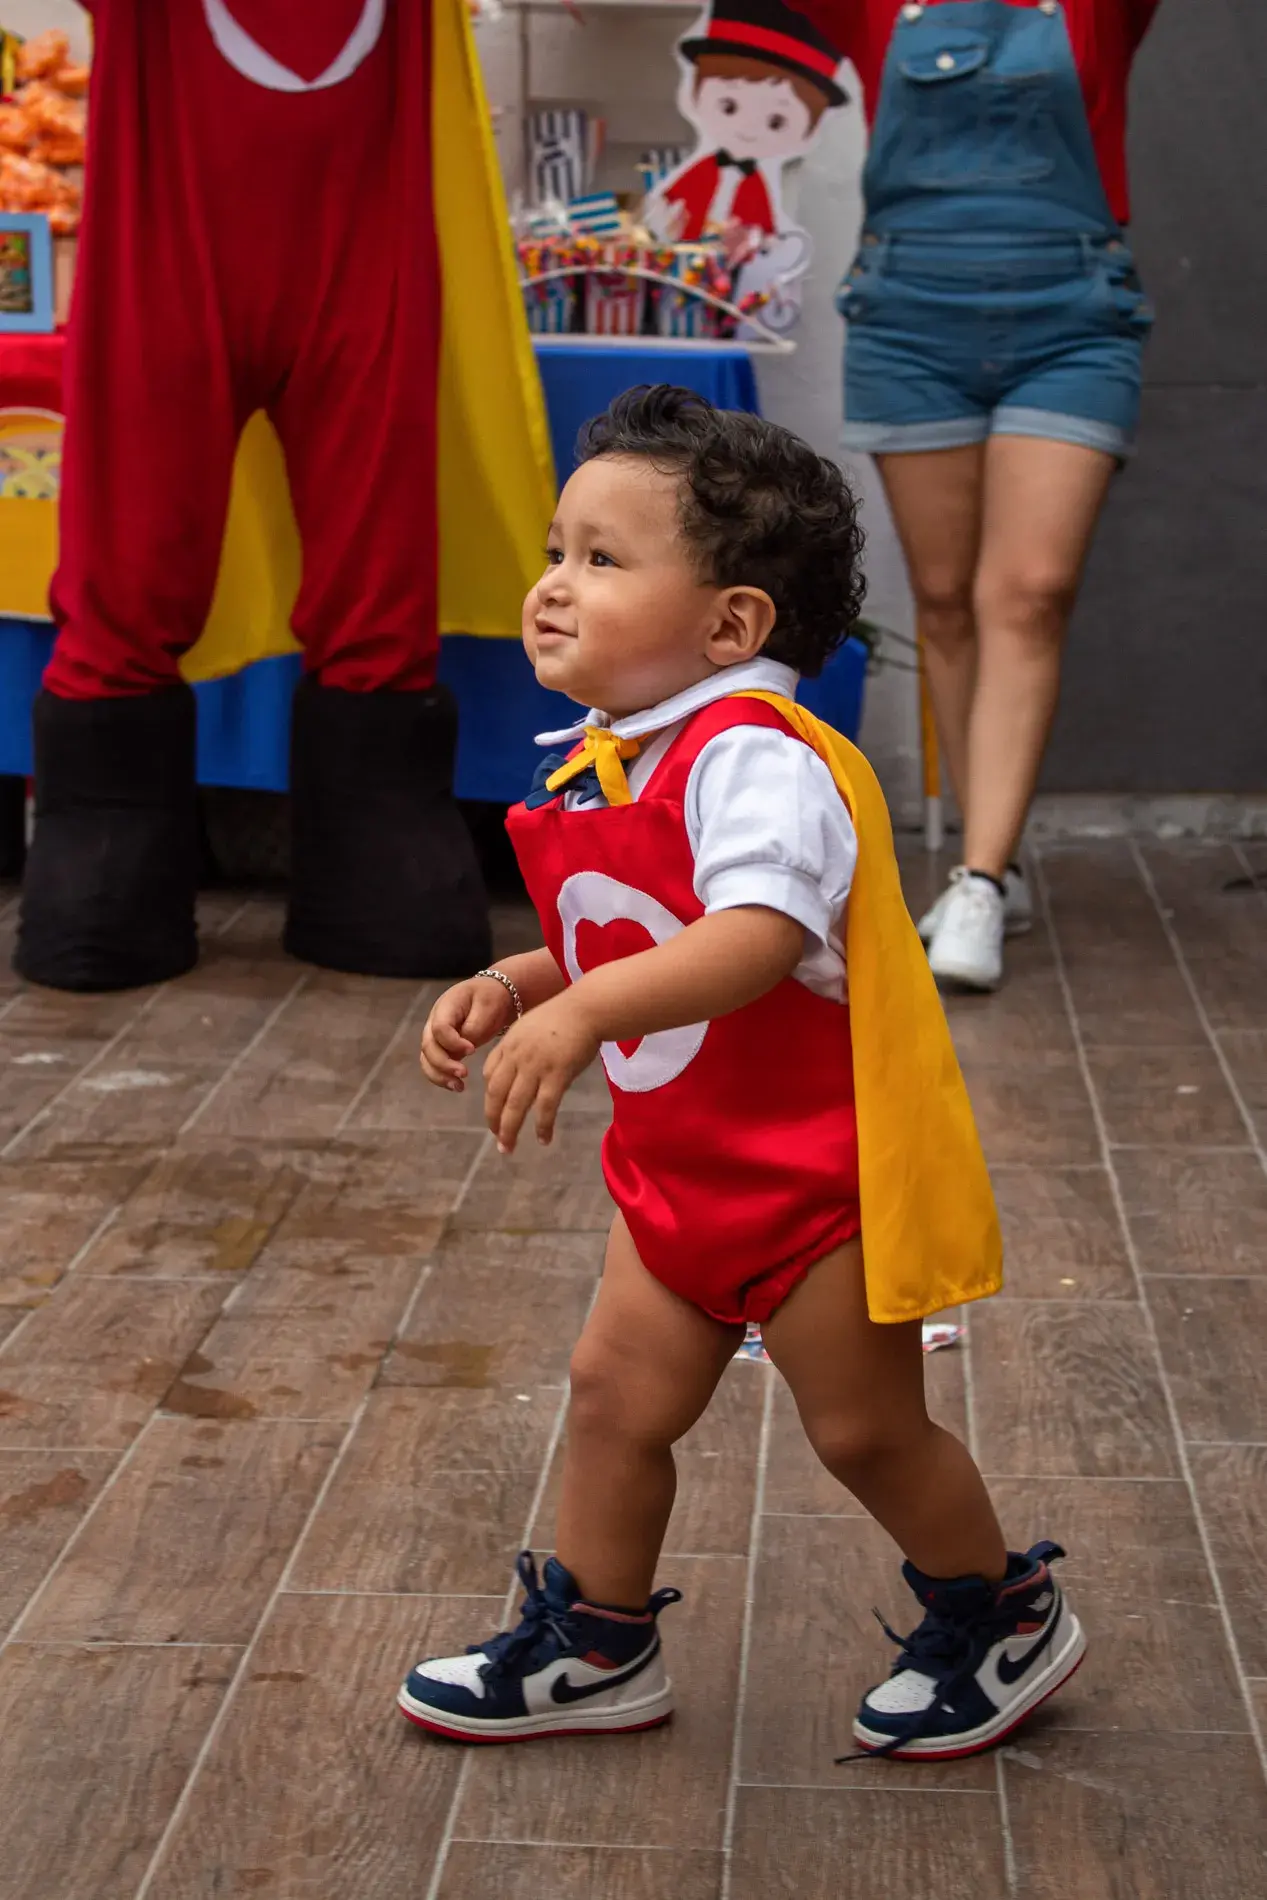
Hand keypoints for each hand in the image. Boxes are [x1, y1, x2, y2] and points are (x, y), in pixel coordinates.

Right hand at [420, 977, 515, 1091]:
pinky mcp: (442, 1048)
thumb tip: (463, 1051)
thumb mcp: (488, 1005)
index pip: (439, 1028)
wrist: (493, 994)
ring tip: (459, 1087)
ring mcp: (435, 1035)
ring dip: (439, 1075)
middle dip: (443, 1063)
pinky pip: (434, 1065)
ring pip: (427, 1059)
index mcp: (446, 1006)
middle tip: (464, 1073)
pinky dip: (442, 1077)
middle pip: (428, 1046)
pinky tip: (457, 1086)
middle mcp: (434, 1021)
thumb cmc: (491, 997)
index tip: (472, 1050)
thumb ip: (474, 1026)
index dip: (452, 1042)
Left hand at [483, 992, 599, 1151]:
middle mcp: (517, 1057)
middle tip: (498, 1140)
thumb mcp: (530, 1026)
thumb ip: (519, 1047)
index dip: (490, 1098)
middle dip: (494, 1121)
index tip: (495, 1112)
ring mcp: (536, 1066)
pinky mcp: (557, 1074)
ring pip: (515, 1105)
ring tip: (508, 1148)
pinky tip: (543, 1139)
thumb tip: (516, 1068)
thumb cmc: (563, 1016)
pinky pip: (545, 1107)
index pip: (489, 1076)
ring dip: (509, 1130)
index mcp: (509, 1044)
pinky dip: (542, 1126)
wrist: (587, 1008)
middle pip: (496, 1095)